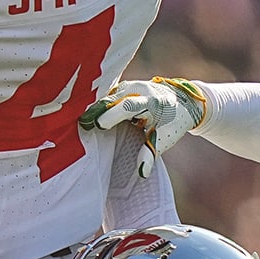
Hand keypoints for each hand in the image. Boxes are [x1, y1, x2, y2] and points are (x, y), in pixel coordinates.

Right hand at [82, 78, 207, 179]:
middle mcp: (139, 89)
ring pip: (107, 95)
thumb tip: (141, 173)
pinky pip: (107, 95)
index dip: (112, 114)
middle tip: (79, 123)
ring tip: (76, 120)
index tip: (98, 125)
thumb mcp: (165, 138)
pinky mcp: (123, 87)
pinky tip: (84, 114)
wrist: (182, 101)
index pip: (128, 106)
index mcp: (151, 102)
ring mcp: (130, 85)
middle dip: (96, 110)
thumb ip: (151, 153)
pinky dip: (97, 105)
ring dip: (93, 107)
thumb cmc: (173, 122)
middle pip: (113, 98)